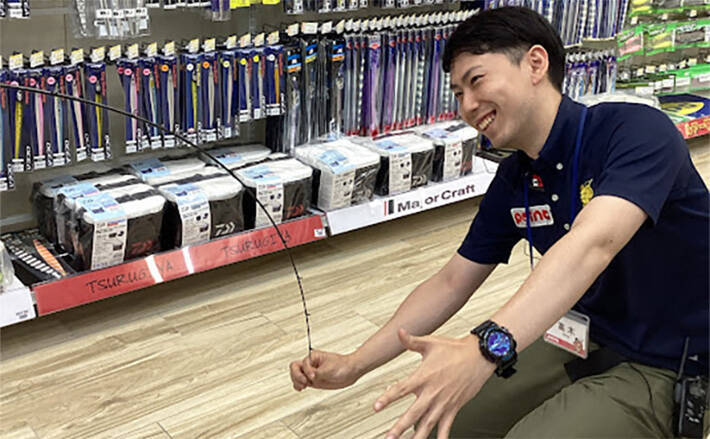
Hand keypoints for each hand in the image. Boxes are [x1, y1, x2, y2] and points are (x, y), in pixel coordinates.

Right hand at [289, 350, 362, 390]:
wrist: (351, 371)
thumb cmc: (343, 365)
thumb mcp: (330, 369)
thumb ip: (319, 373)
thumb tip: (310, 377)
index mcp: (314, 357)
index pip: (303, 364)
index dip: (307, 371)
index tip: (314, 376)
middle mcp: (311, 364)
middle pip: (295, 368)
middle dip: (297, 376)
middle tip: (305, 383)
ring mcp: (312, 372)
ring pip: (296, 375)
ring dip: (296, 381)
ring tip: (302, 387)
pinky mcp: (314, 380)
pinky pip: (302, 382)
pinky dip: (298, 385)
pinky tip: (301, 389)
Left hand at [374, 328, 495, 438]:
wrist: (479, 356)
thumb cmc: (455, 350)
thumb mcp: (430, 342)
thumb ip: (411, 341)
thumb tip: (399, 332)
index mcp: (423, 377)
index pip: (401, 390)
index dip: (387, 399)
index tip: (376, 407)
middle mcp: (432, 393)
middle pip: (412, 414)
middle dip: (399, 428)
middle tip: (389, 437)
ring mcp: (443, 403)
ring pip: (427, 424)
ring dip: (416, 437)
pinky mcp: (454, 408)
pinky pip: (446, 427)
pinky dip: (441, 437)